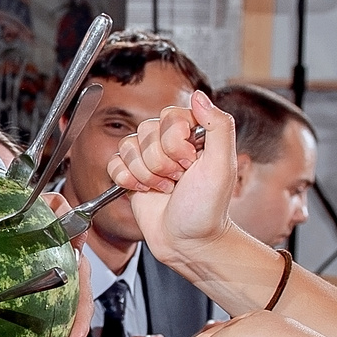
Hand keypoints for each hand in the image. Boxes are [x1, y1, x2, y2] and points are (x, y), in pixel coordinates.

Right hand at [110, 96, 249, 279]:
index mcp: (193, 133)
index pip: (170, 116)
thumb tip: (200, 95)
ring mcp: (147, 157)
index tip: (191, 163)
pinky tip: (145, 191)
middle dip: (161, 163)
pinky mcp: (130, 174)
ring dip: (146, 174)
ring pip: (128, 146)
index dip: (176, 142)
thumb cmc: (208, 209)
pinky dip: (127, 181)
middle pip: (146, 131)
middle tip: (178, 180)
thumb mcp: (222, 165)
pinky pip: (113, 163)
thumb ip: (218, 125)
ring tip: (165, 189)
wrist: (189, 242)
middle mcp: (169, 141)